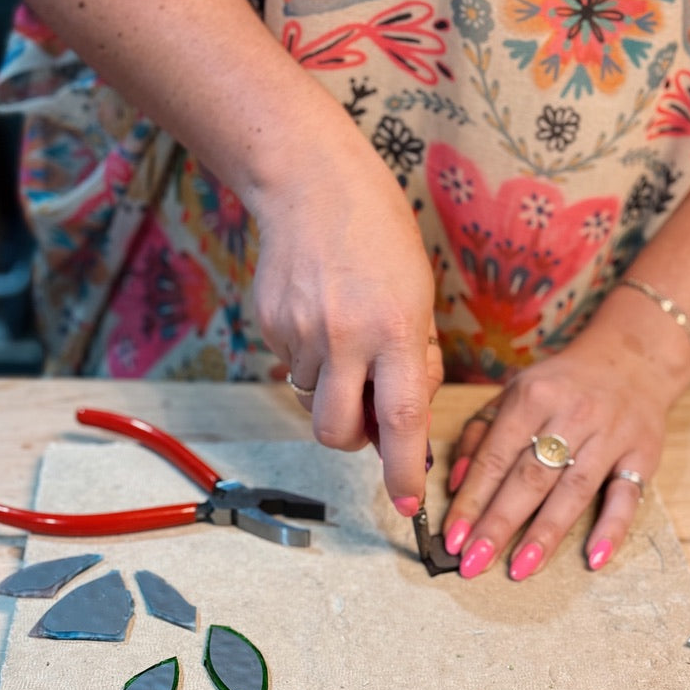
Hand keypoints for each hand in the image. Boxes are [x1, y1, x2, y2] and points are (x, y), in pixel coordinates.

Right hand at [251, 125, 442, 511]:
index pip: (400, 420)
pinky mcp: (270, 326)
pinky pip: (293, 367)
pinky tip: (320, 315)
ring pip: (312, 401)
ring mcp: (301, 332)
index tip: (408, 505)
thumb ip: (414, 358)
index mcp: (394, 329)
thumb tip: (401, 417)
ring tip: (344, 337)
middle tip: (366, 413)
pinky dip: (310, 359)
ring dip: (332, 390)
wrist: (311, 184)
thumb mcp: (419, 293)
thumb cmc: (379, 235)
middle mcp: (345, 337)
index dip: (403, 471)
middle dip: (353, 440)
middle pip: (338, 434)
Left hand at [441, 334, 675, 579]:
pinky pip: (628, 496)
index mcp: (531, 396)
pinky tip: (593, 558)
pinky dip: (612, 529)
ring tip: (520, 569)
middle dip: (498, 524)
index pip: (494, 458)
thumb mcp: (513, 393)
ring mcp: (610, 435)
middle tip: (473, 563)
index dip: (471, 501)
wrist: (633, 358)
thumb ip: (479, 435)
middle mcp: (571, 414)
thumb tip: (455, 484)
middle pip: (530, 478)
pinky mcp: (643, 453)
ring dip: (545, 533)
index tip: (453, 538)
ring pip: (574, 490)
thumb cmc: (561, 385)